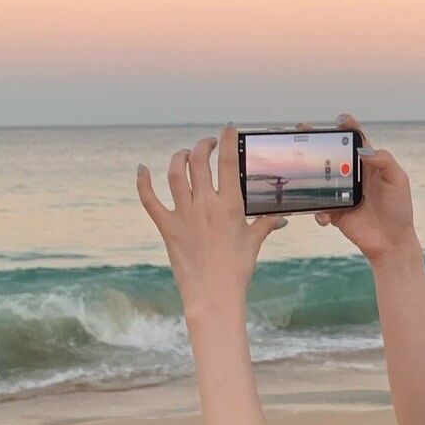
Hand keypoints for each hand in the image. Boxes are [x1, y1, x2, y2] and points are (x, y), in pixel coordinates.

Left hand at [137, 124, 283, 313]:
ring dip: (179, 157)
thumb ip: (266, 223)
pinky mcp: (167, 227)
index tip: (229, 129)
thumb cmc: (237, 270)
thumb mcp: (254, 242)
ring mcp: (184, 215)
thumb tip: (281, 217)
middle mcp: (206, 205)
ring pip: (175, 173)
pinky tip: (142, 169)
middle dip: (204, 145)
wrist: (213, 295)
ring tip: (185, 154)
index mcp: (230, 206)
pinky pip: (149, 199)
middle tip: (208, 144)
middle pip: (200, 161)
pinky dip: (143, 182)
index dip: (227, 140)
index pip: (228, 162)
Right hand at [303, 112, 415, 263]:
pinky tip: (325, 215)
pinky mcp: (335, 212)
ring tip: (297, 165)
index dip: (348, 127)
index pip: (357, 141)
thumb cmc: (399, 210)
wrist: (392, 242)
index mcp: (369, 165)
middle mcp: (353, 176)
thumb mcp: (398, 181)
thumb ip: (384, 161)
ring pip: (320, 178)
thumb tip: (362, 149)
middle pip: (332, 154)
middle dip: (317, 141)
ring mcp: (342, 193)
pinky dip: (318, 210)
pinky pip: (319, 207)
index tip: (340, 119)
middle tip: (302, 130)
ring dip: (308, 171)